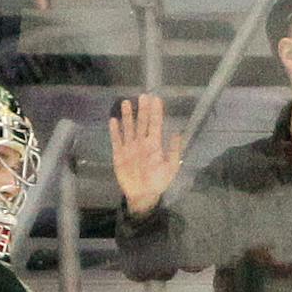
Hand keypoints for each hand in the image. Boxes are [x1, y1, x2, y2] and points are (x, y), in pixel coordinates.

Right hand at [108, 95, 184, 216]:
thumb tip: (178, 133)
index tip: (156, 99)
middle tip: (143, 96)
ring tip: (126, 102)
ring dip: (127, 116)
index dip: (156, 112)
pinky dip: (115, 131)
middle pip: (142, 122)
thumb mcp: (170, 168)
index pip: (155, 124)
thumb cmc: (158, 182)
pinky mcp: (119, 154)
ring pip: (129, 128)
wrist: (143, 195)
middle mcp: (141, 143)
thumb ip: (174, 152)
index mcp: (154, 145)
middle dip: (143, 109)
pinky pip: (116, 140)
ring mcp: (130, 147)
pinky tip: (113, 120)